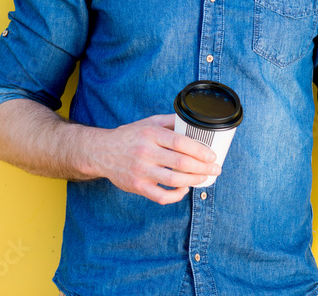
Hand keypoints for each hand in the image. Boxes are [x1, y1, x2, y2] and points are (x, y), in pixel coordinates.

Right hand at [89, 114, 219, 204]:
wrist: (102, 151)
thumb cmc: (129, 136)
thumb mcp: (148, 122)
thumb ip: (170, 121)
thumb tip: (193, 120)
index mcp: (150, 134)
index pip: (180, 142)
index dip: (199, 150)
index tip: (212, 155)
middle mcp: (145, 151)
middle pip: (181, 163)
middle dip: (203, 168)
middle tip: (215, 169)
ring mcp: (140, 170)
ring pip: (174, 181)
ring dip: (194, 181)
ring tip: (204, 178)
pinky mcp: (137, 186)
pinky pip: (161, 196)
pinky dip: (176, 195)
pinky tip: (184, 189)